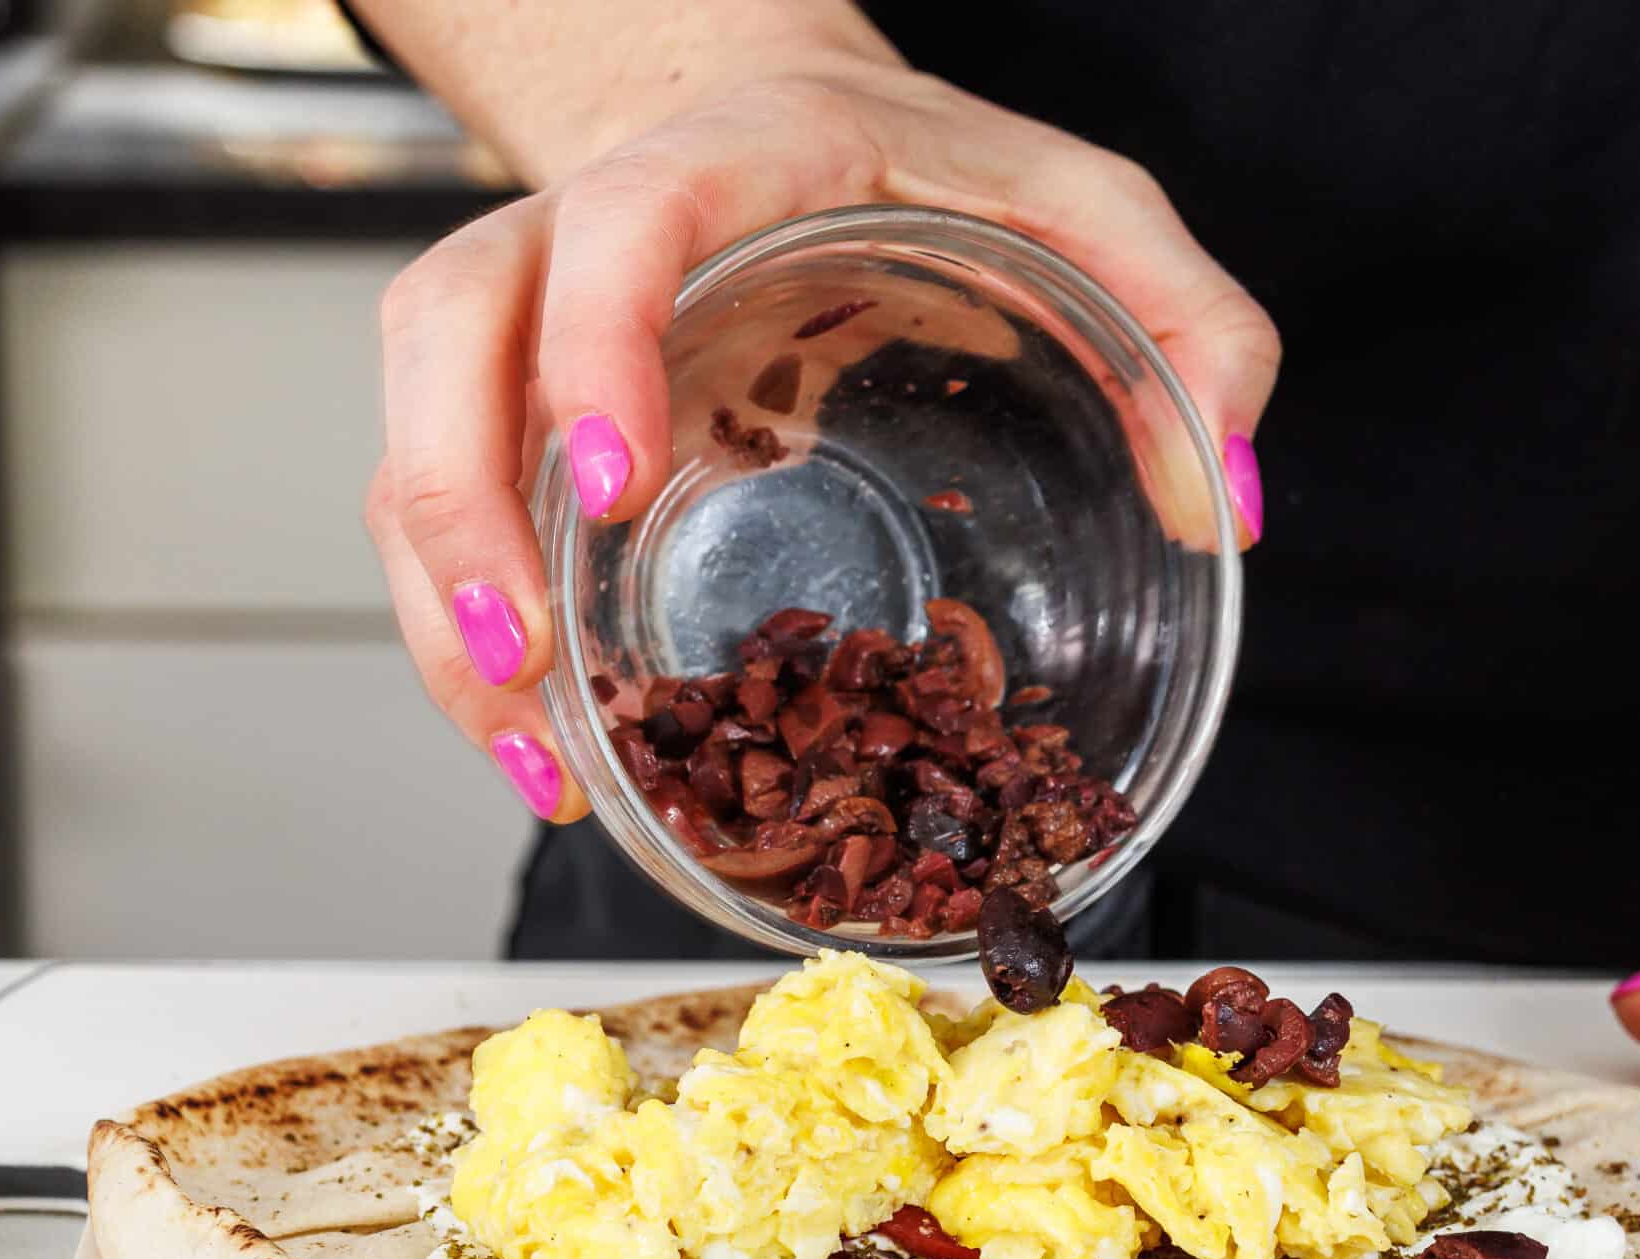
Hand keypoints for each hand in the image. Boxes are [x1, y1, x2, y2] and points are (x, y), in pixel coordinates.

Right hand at [360, 3, 1276, 822]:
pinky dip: (467, 632)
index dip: (591, 344)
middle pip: (448, 337)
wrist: (787, 124)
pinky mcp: (523, 408)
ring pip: (413, 435)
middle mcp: (590, 229)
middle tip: (526, 657)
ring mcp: (536, 321)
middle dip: (457, 507)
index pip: (619, 226)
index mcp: (727, 164)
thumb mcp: (1091, 210)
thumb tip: (1225, 503)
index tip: (618, 475)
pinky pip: (448, 504)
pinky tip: (539, 742)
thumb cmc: (931, 171)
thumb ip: (1191, 325)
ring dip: (441, 603)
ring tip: (530, 753)